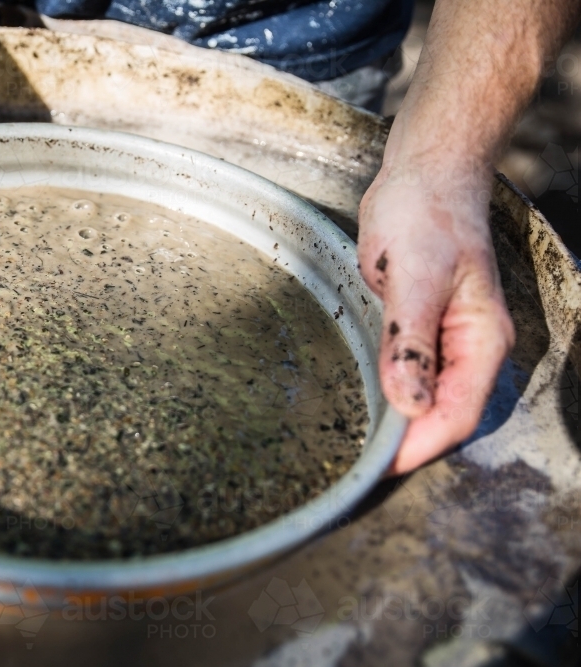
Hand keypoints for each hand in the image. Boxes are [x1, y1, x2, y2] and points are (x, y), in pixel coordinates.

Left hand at [358, 160, 514, 474]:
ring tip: (354, 449)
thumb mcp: (414, 275)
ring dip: (397, 427)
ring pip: (426, 399)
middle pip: (443, 415)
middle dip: (407, 446)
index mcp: (481, 340)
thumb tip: (409, 403)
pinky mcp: (422, 327)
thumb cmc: (427, 213)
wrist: (426, 171)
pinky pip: (409, 375)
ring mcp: (447, 339)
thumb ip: (410, 340)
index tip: (377, 469)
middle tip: (356, 467)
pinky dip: (389, 397)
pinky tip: (361, 406)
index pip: (456, 414)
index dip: (419, 446)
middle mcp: (470, 347)